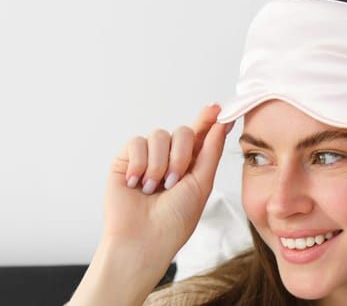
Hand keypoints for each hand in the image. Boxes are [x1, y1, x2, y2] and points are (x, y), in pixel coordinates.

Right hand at [104, 104, 231, 257]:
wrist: (143, 239)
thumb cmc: (175, 220)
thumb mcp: (202, 185)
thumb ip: (211, 152)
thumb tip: (221, 123)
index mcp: (191, 165)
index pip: (200, 135)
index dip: (208, 119)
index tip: (217, 107)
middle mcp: (170, 158)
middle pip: (182, 132)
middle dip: (181, 155)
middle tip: (173, 182)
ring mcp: (147, 158)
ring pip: (159, 135)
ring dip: (159, 163)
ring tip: (153, 188)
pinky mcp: (125, 160)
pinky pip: (136, 142)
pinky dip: (139, 163)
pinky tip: (136, 183)